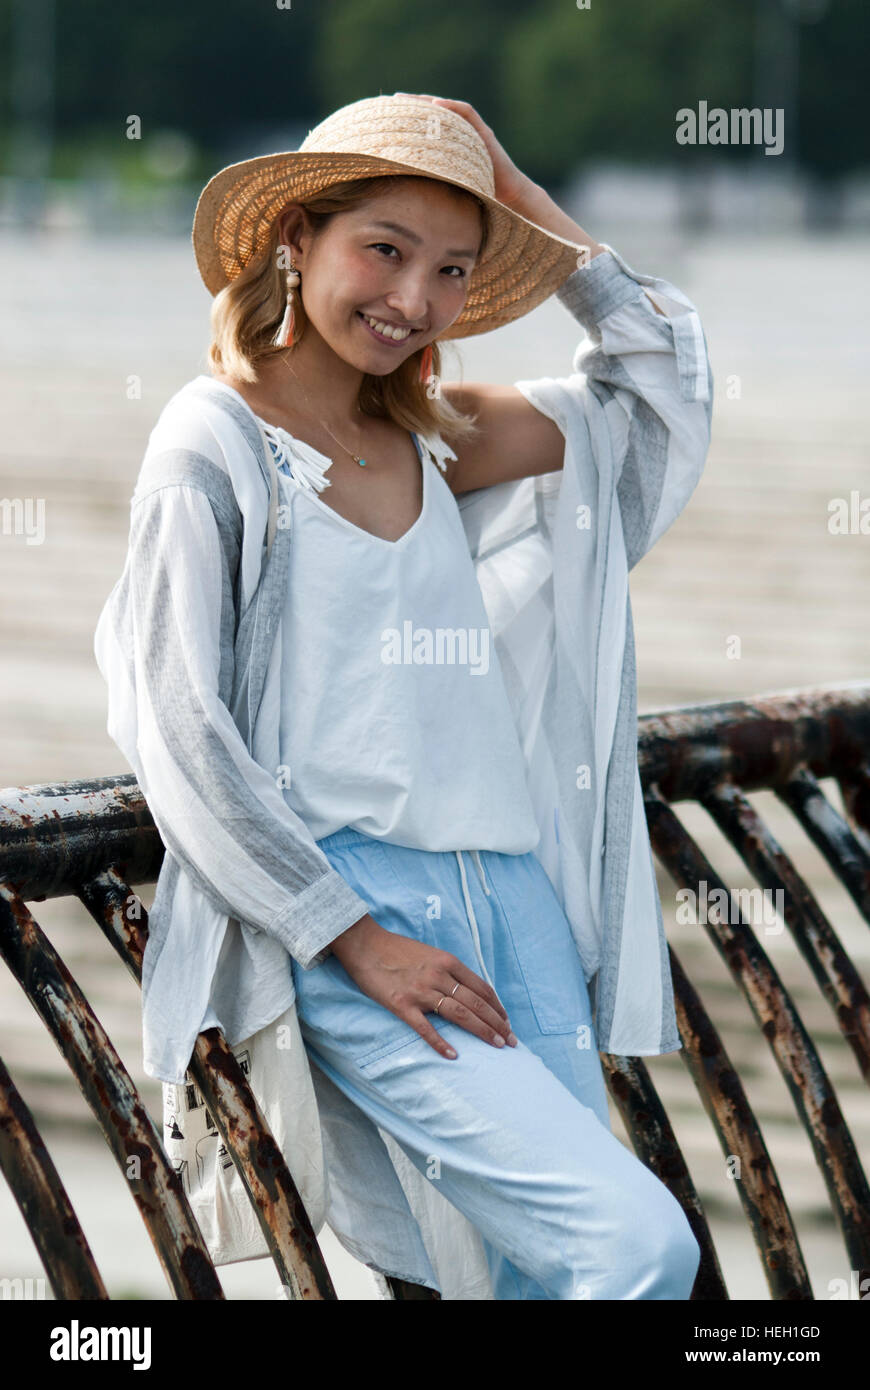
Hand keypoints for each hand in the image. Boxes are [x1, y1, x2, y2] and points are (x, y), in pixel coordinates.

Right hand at [330, 913, 517, 1058]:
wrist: (365, 944)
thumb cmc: (397, 950)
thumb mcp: (430, 954)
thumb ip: (449, 971)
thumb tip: (468, 992)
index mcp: (448, 962)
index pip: (482, 988)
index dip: (497, 1007)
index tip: (507, 1022)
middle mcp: (439, 975)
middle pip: (476, 1003)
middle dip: (497, 1023)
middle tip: (511, 1041)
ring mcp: (421, 990)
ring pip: (459, 1014)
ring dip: (481, 1031)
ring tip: (497, 1046)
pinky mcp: (402, 1004)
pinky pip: (425, 1027)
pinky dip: (440, 1042)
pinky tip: (453, 1055)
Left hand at [394, 92, 535, 209]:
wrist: (508, 197)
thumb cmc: (479, 196)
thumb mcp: (448, 188)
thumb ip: (431, 183)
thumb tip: (403, 195)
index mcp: (450, 145)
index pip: (426, 126)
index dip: (408, 120)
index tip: (388, 117)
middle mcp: (460, 134)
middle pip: (433, 113)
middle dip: (413, 105)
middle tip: (392, 101)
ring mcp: (473, 131)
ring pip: (448, 109)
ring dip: (428, 102)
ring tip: (409, 100)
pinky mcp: (484, 133)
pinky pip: (467, 114)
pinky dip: (452, 107)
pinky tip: (436, 105)